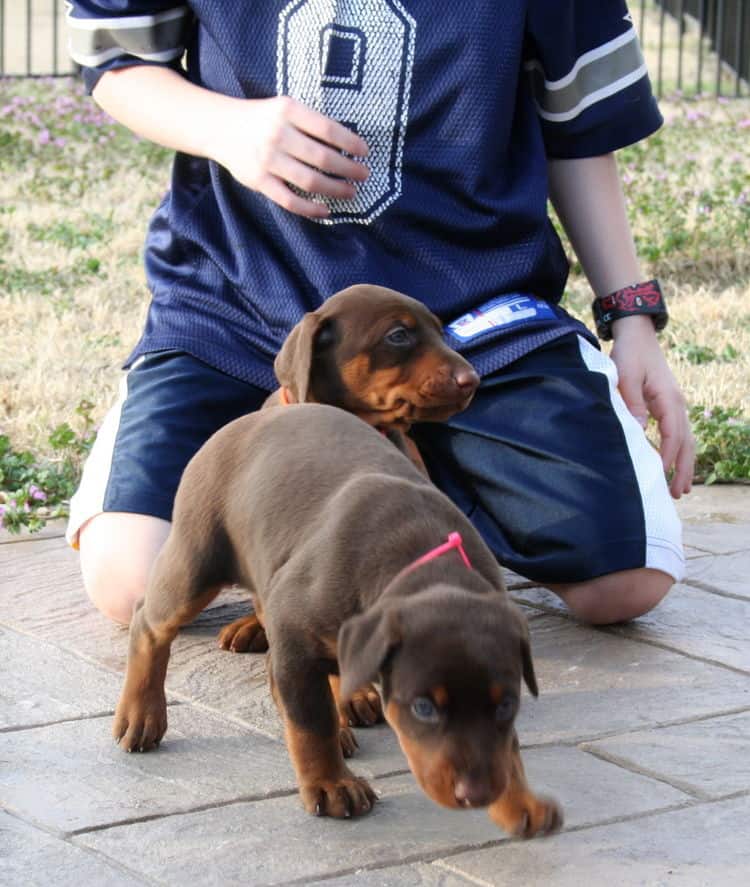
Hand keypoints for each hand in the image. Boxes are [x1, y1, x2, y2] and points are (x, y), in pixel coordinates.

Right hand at [209, 95, 368, 217]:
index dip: (350, 143)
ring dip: (335, 189)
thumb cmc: (262, 119)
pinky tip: (326, 210)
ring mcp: (268, 160)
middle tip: (363, 175)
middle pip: (322, 157)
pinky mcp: (260, 181)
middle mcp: (278, 134)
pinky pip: (290, 200)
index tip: (364, 152)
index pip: (327, 129)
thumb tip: (347, 144)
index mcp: (288, 111)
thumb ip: (309, 123)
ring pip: (310, 181)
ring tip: (350, 192)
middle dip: (348, 169)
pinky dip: (311, 208)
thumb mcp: (284, 108)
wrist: (221, 128)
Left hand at [610, 316, 694, 497]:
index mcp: (668, 398)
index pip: (673, 434)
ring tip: (680, 489)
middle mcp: (677, 404)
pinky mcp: (666, 406)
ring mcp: (674, 405)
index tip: (660, 475)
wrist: (637, 336)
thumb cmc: (630, 354)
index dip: (667, 456)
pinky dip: (677, 452)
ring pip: (685, 440)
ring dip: (683, 464)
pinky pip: (677, 434)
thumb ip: (632, 403)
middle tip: (679, 494)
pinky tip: (671, 466)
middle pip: (685, 442)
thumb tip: (640, 430)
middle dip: (683, 469)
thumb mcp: (626, 376)